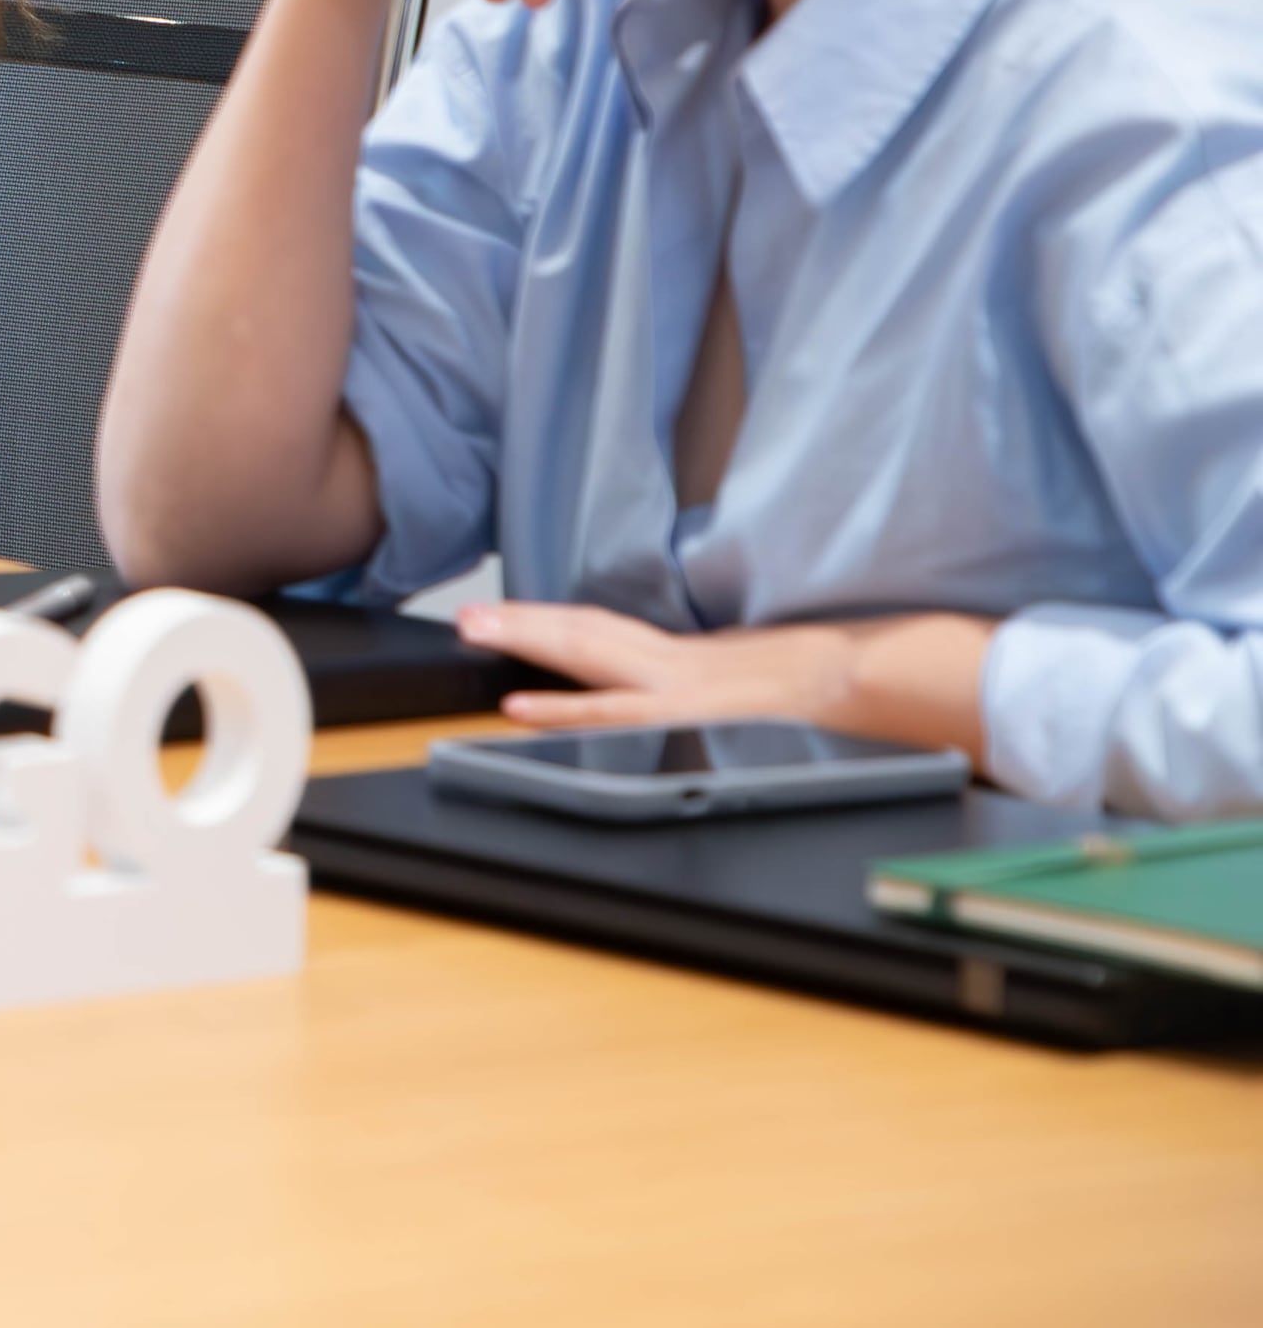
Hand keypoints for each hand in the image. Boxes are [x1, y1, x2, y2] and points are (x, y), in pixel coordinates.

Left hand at [471, 600, 997, 757]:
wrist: (861, 679)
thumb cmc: (820, 684)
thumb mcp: (755, 681)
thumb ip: (714, 681)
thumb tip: (686, 686)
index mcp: (685, 658)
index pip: (603, 633)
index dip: (552, 626)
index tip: (500, 620)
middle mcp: (673, 664)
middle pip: (585, 634)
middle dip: (522, 626)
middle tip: (465, 617)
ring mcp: (674, 683)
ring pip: (588, 653)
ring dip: (527, 641)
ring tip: (473, 630)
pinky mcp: (682, 706)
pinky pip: (614, 708)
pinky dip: (565, 709)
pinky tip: (520, 709)